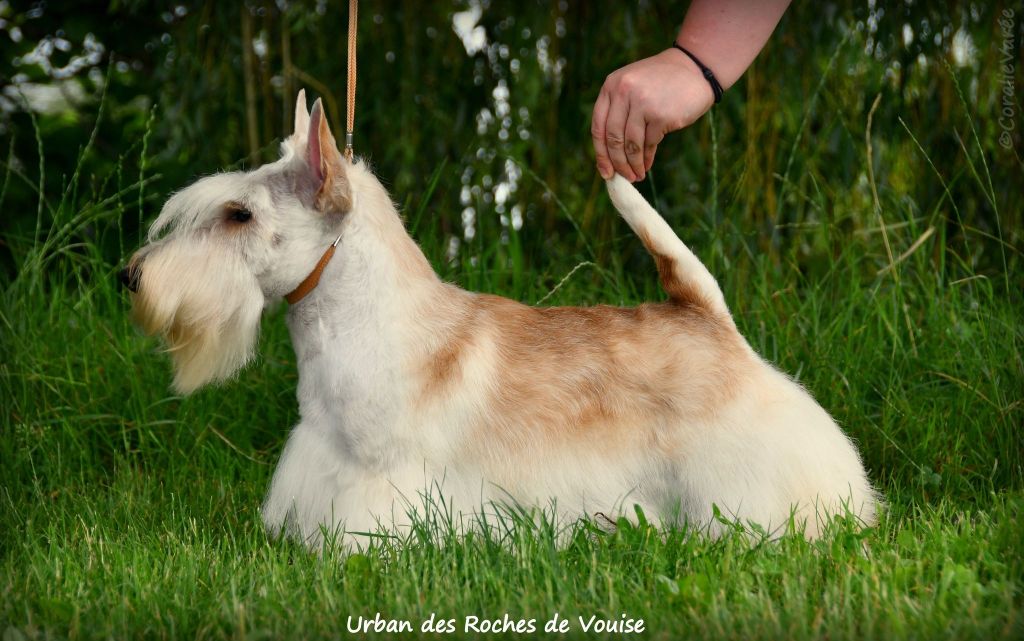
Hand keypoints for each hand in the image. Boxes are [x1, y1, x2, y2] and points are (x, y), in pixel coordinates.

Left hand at [592, 48, 715, 181]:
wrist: (694, 69)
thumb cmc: (661, 83)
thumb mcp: (632, 87)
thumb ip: (617, 111)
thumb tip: (609, 155)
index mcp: (611, 85)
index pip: (598, 126)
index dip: (600, 153)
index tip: (605, 171)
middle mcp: (623, 92)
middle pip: (613, 138)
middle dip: (617, 163)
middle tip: (622, 178)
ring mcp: (642, 103)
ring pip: (631, 145)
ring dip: (633, 165)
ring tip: (636, 175)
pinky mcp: (661, 115)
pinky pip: (649, 144)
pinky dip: (647, 158)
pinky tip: (647, 166)